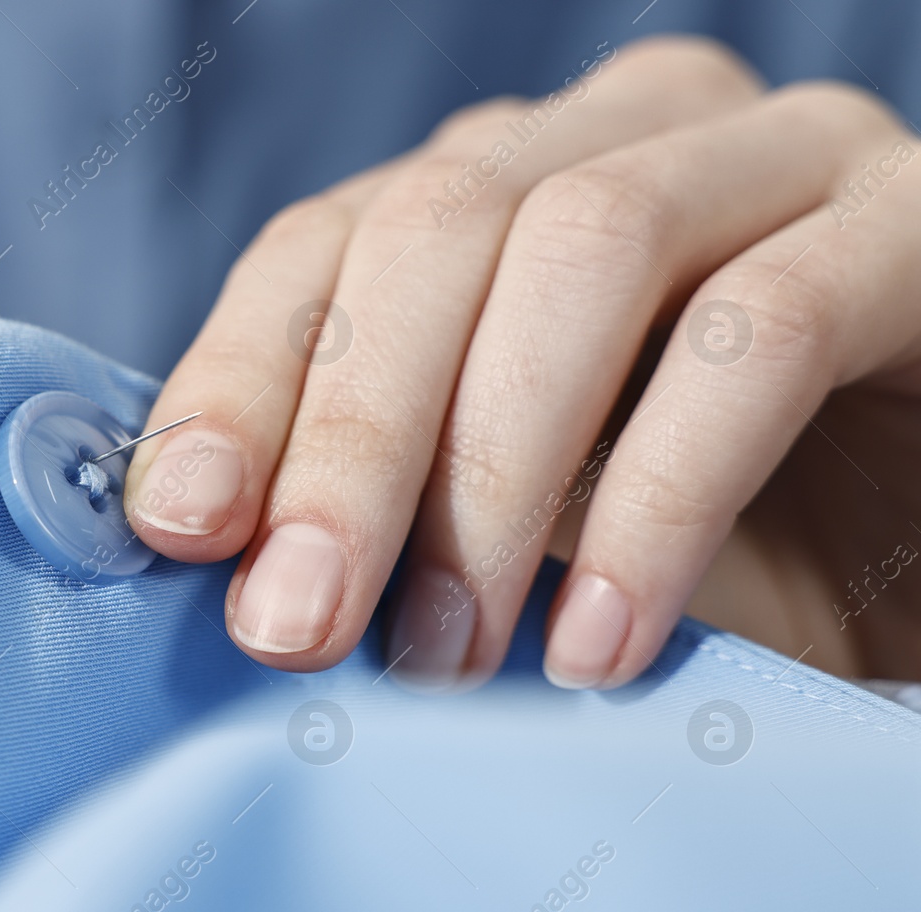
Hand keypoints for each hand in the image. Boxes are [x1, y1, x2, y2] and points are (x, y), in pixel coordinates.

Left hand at [124, 35, 920, 688]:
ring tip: (448, 656)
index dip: (239, 380)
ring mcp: (774, 157)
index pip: (324, 244)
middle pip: (434, 230)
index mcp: (499, 189)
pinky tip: (599, 643)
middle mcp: (620, 136)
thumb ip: (399, 511)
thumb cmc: (717, 546)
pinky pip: (763, 330)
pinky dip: (660, 498)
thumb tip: (241, 567)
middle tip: (299, 627)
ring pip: (584, 251)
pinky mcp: (911, 226)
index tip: (183, 529)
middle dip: (352, 445)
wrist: (917, 542)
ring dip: (492, 476)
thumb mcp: (523, 528)